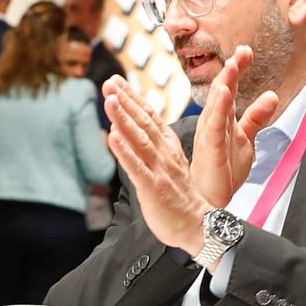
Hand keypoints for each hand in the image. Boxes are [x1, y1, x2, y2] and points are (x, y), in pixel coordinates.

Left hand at [102, 76, 209, 256]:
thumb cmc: (180, 196)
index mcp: (168, 146)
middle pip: (143, 122)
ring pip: (139, 139)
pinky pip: (137, 167)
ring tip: (109, 100)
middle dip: (125, 101)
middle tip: (109, 82)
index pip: (149, 116)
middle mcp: (164, 154)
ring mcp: (159, 170)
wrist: (197, 225)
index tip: (116, 81)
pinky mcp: (153, 188)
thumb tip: (122, 128)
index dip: (132, 97)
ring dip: (123, 119)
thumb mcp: (168, 163)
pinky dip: (125, 151)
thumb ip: (149, 145)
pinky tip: (113, 137)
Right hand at [191, 45, 280, 208]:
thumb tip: (272, 95)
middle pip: (221, 92)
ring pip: (217, 106)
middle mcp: (212, 123)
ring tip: (232, 66)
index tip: (246, 51)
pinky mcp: (210, 150)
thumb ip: (256, 117)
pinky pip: (214, 127)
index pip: (229, 89)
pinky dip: (219, 110)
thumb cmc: (222, 168)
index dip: (237, 70)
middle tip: (241, 51)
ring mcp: (209, 135)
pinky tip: (224, 94)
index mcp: (221, 118)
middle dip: (231, 71)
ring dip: (224, 84)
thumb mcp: (245, 139)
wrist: (208, 198)